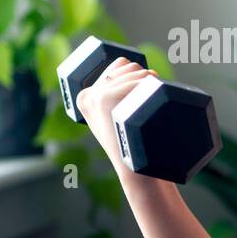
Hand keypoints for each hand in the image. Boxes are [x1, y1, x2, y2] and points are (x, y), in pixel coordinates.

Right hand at [74, 57, 159, 175]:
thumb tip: (124, 64)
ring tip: (150, 108)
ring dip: (152, 83)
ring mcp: (96, 96)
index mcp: (84, 98)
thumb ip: (113, 94)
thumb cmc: (133, 147)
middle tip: (147, 107)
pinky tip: (150, 107)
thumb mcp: (115, 120)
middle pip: (128, 65)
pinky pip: (139, 80)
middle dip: (145, 79)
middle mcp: (87, 95)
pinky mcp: (106, 98)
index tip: (137, 103)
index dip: (136, 77)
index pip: (118, 65)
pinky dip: (152, 89)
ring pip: (137, 70)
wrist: (136, 173)